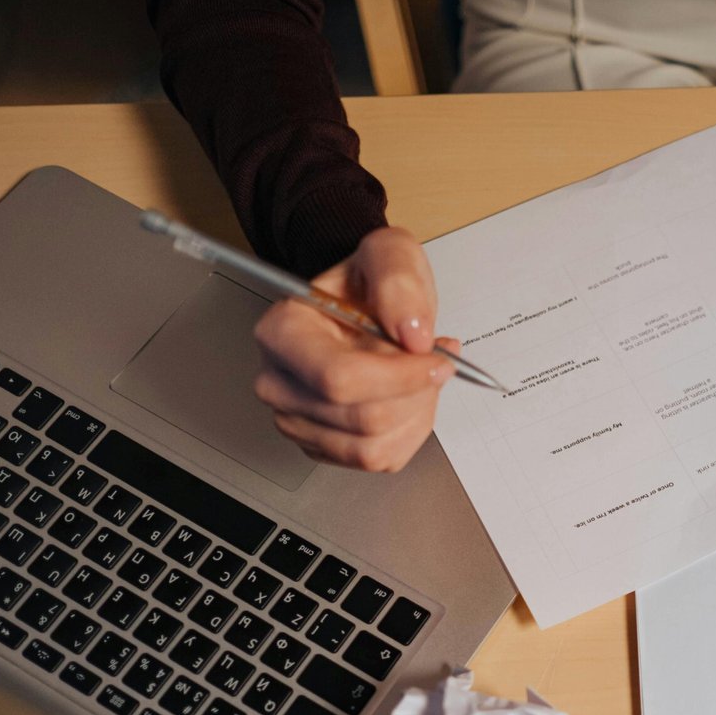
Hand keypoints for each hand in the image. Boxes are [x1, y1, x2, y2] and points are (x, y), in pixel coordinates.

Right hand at [253, 227, 455, 471]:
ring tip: (419, 376)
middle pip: (362, 419)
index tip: (436, 359)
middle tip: (433, 360)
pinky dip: (410, 431)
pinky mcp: (323, 446)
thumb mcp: (390, 254)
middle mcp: (279, 382)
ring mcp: (297, 420)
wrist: (362, 302)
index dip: (399, 377)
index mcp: (282, 332)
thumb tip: (412, 333)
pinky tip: (408, 397)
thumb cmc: (366, 283)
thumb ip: (399, 281)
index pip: (339, 379)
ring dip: (416, 414)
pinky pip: (382, 459)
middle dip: (415, 394)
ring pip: (374, 448)